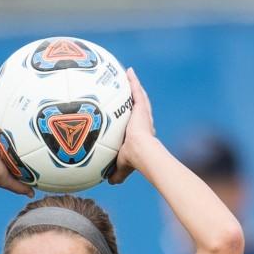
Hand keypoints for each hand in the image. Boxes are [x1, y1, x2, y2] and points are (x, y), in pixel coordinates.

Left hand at [107, 67, 156, 184]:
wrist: (141, 151)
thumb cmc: (133, 160)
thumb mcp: (122, 166)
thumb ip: (116, 173)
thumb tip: (109, 182)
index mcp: (139, 133)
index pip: (135, 123)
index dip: (132, 118)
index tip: (129, 116)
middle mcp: (143, 121)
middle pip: (138, 107)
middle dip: (134, 98)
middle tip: (129, 90)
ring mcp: (143, 113)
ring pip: (138, 96)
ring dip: (134, 86)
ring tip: (128, 75)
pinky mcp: (142, 106)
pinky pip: (136, 90)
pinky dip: (132, 80)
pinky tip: (128, 71)